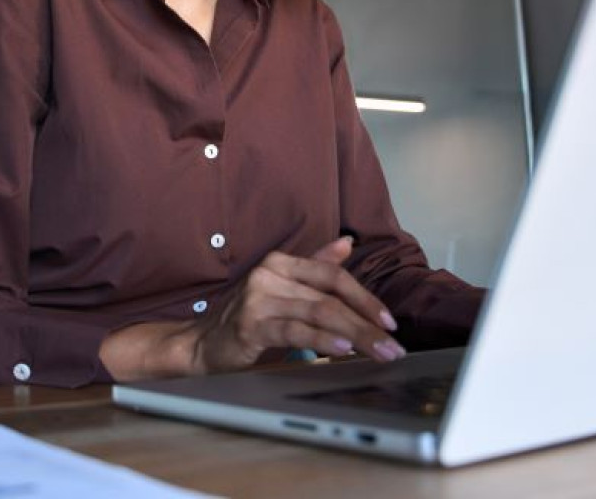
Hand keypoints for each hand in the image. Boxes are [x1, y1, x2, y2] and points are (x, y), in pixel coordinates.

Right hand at [188, 236, 405, 373]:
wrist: (202, 344)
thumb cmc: (248, 317)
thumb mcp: (283, 289)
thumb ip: (315, 266)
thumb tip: (347, 243)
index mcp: (281, 262)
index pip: (333, 275)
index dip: (365, 297)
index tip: (389, 322)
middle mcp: (270, 274)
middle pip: (331, 297)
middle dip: (367, 324)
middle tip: (393, 346)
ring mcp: (259, 298)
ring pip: (319, 314)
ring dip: (355, 335)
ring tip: (378, 352)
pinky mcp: (251, 325)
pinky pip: (296, 331)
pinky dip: (323, 341)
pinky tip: (342, 350)